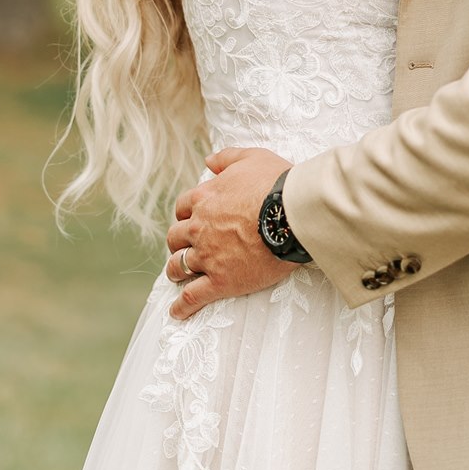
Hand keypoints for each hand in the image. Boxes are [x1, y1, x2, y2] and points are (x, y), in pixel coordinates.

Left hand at [164, 147, 295, 318]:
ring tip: (178, 276)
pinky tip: (177, 312)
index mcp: (204, 199)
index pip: (182, 207)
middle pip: (175, 238)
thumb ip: (226, 158)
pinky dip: (181, 306)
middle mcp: (199, 228)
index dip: (186, 214)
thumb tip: (208, 161)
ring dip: (176, 270)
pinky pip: (192, 297)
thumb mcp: (252, 158)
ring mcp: (207, 256)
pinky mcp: (220, 281)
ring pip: (178, 266)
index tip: (192, 219)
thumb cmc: (276, 183)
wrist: (293, 214)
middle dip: (178, 242)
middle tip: (185, 247)